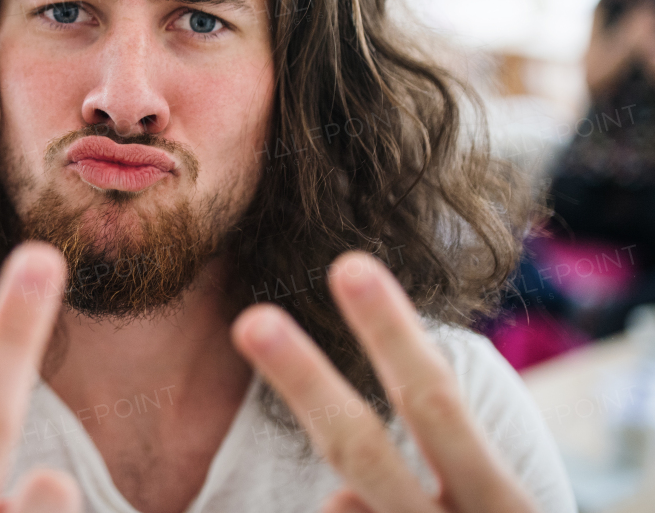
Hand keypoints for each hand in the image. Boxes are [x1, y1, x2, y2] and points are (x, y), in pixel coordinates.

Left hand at [231, 251, 539, 512]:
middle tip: (249, 317)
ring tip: (342, 471)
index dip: (391, 334)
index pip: (437, 405)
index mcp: (504, 507)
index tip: (347, 264)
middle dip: (304, 382)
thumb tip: (333, 500)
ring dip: (335, 485)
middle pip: (363, 450)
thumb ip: (434, 492)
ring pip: (339, 506)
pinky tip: (348, 507)